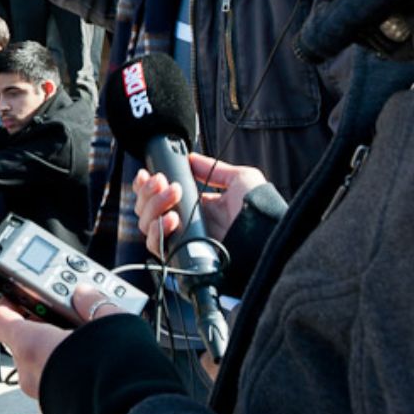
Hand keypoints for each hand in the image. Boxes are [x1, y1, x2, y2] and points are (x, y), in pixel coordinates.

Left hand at [0, 288, 128, 398]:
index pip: (0, 319)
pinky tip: (92, 361)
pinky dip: (66, 369)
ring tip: (86, 335)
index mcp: (31, 345)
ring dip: (56, 348)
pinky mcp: (59, 410)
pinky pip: (54, 381)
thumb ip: (92, 303)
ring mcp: (42, 396)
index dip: (10, 303)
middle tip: (65, 311)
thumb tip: (86, 294)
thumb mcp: (109, 321)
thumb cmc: (115, 372)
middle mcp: (30, 373)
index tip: (26, 294)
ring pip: (40, 362)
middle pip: (22, 340)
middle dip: (42, 323)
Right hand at [132, 153, 264, 257]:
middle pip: (147, 208)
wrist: (267, 237)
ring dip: (153, 205)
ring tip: (172, 195)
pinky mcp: (181, 254)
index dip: (148, 185)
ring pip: (147, 224)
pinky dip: (157, 230)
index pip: (159, 195)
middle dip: (149, 191)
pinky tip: (172, 218)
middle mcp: (185, 222)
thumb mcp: (240, 179)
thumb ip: (213, 168)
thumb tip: (191, 158)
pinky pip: (155, 245)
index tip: (148, 174)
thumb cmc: (260, 211)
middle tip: (162, 181)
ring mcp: (182, 238)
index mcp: (196, 205)